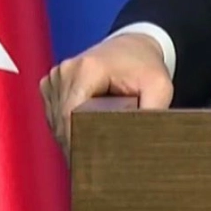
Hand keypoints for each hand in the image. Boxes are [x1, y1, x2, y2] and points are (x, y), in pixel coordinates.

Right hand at [39, 33, 172, 154]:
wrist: (134, 47)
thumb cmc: (146, 67)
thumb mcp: (159, 87)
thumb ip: (151, 114)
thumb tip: (141, 144)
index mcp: (87, 69)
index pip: (71, 119)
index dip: (81, 144)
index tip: (95, 164)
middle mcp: (65, 72)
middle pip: (62, 124)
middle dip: (80, 144)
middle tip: (100, 163)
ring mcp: (55, 79)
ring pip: (57, 124)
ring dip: (73, 138)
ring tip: (97, 145)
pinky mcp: (51, 87)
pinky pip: (55, 118)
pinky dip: (69, 128)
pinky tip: (88, 129)